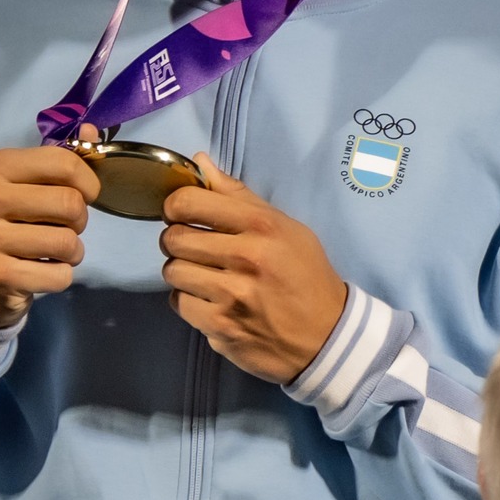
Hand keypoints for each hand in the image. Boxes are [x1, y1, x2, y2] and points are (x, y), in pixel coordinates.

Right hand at [0, 131, 100, 327]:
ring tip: (50, 252)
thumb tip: (92, 131)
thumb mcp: (19, 185)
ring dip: (72, 252)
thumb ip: (57, 159)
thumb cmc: (1, 225)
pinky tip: (37, 272)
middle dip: (79, 221)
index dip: (88, 183)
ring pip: (68, 242)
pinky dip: (59, 277)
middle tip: (62, 228)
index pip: (65, 163)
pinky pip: (60, 275)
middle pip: (71, 204)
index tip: (82, 195)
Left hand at [159, 156, 346, 383]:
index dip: (175, 206)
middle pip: (173, 238)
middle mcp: (246, 258)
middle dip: (177, 241)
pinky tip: (212, 301)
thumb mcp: (287, 228)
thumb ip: (240, 197)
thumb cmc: (306, 276)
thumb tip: (199, 163)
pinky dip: (190, 301)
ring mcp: (232, 296)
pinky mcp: (221, 327)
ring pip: (172, 271)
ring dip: (183, 272)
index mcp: (263, 227)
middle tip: (195, 248)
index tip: (183, 215)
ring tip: (205, 276)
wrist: (327, 336)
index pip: (189, 202)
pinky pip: (179, 303)